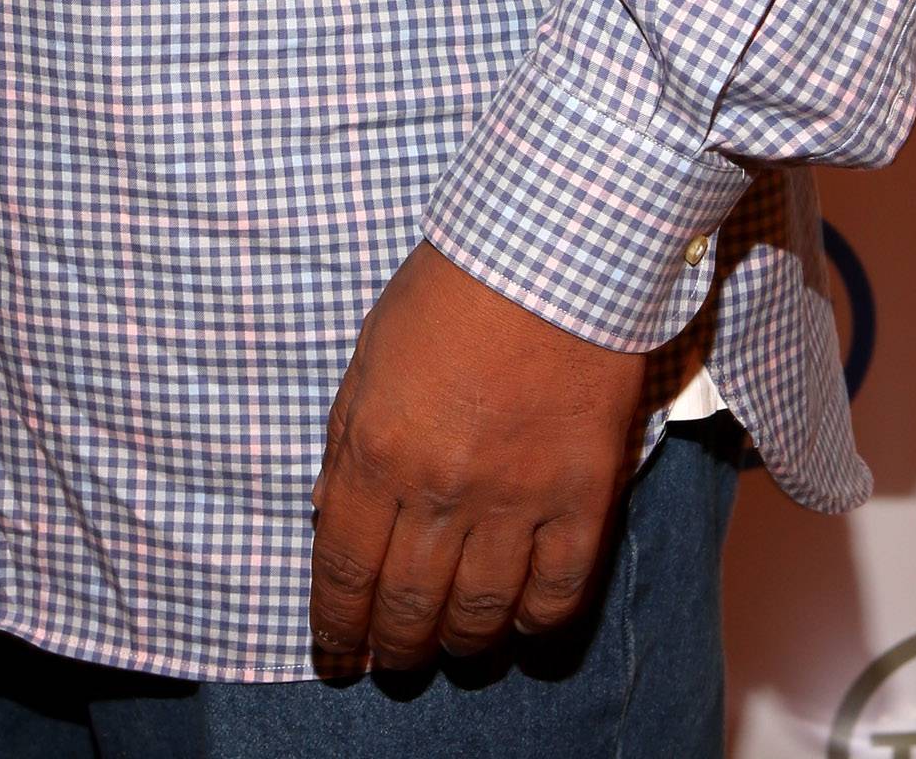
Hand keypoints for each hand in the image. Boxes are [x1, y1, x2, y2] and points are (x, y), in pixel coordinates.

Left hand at [309, 240, 645, 673]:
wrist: (551, 254)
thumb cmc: (450, 290)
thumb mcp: (368, 356)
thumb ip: (349, 442)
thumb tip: (333, 519)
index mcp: (376, 450)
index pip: (345, 572)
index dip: (337, 629)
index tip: (336, 657)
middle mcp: (441, 489)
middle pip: (409, 606)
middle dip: (392, 648)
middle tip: (390, 661)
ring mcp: (516, 500)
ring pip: (479, 613)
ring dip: (458, 645)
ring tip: (449, 650)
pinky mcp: (583, 498)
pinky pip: (558, 593)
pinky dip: (535, 624)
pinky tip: (519, 626)